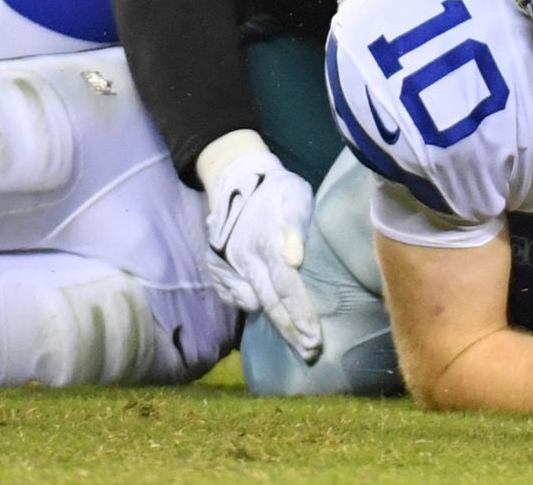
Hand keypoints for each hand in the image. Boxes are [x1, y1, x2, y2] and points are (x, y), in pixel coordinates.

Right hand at [195, 130, 323, 363]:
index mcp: (265, 245)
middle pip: (271, 303)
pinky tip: (267, 320)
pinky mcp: (216, 266)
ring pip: (251, 303)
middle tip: (311, 355)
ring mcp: (227, 265)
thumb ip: (294, 224)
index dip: (302, 315)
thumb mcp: (291, 195)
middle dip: (292, 332)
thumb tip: (294, 258)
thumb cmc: (274, 188)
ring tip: (297, 346)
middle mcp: (244, 261)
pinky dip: (249, 309)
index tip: (316, 339)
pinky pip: (232, 296)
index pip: (287, 288)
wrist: (236, 177)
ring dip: (275, 325)